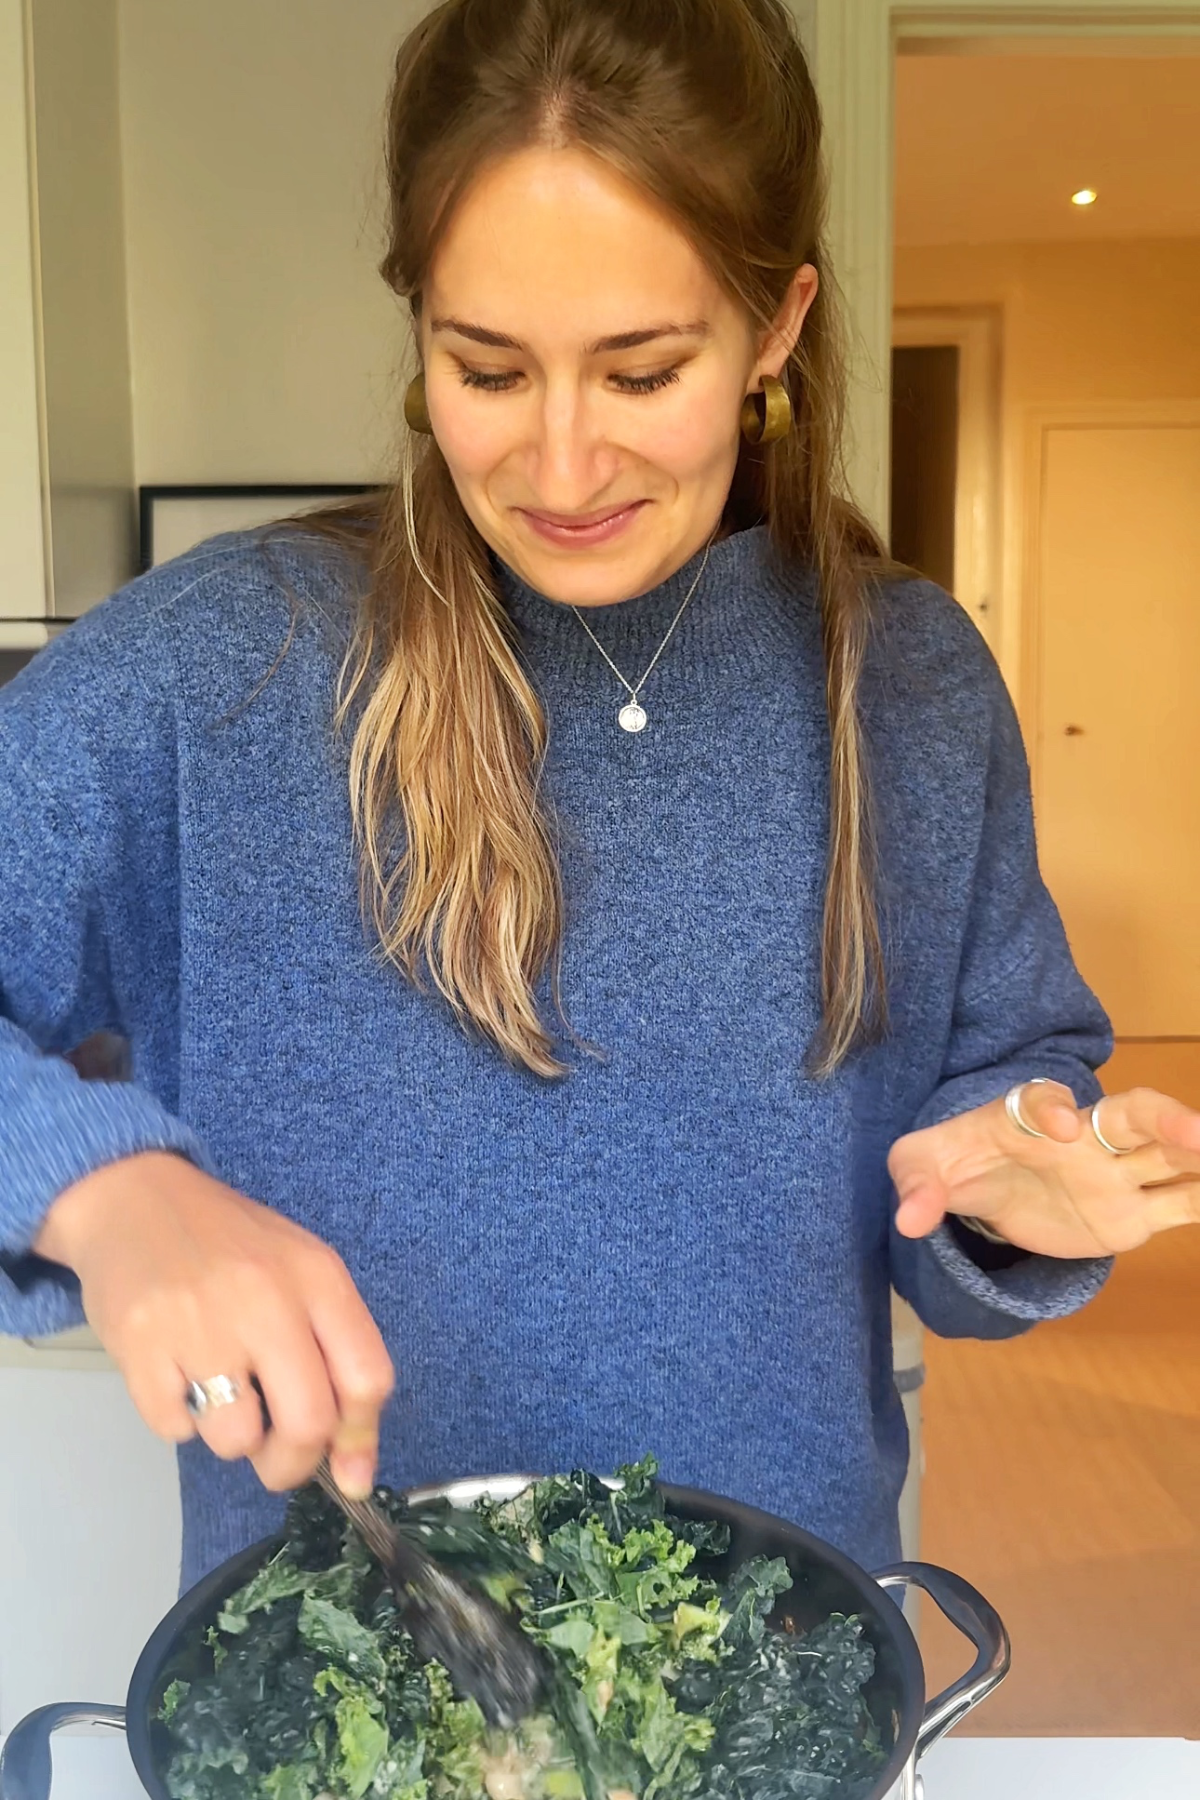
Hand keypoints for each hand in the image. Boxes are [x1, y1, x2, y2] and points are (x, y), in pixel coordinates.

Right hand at [33, 1152, 393, 1494]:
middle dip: (293, 1463)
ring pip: (237, 1439)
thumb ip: (336, 1357)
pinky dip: (177, 1417)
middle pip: (309, 1423)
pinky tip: (175, 1371)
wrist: (134, 1200)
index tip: (345, 1468)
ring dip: (230, 1437)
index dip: (360, 1438)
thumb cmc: (228, 1245)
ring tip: (217, 1391)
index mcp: (317, 1276)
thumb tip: (355, 1474)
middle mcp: (266, 1297)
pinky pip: (174, 1429)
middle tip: (275, 1458)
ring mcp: (201, 1322)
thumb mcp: (298, 1274)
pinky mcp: (141, 1345)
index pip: (368, 1378)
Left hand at [889, 1083, 1199, 1257]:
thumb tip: (909, 1220)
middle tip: (1196, 1130)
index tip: (1062, 1126)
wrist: (988, 1188)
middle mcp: (1083, 1135)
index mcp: (1026, 1116)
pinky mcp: (1132, 1214)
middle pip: (1131, 1115)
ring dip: (1199, 1154)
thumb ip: (916, 1185)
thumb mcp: (923, 1165)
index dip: (1052, 1109)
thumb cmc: (959, 1163)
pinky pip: (1180, 1204)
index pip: (1043, 1103)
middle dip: (1164, 1118)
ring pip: (1168, 1157)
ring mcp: (1114, 1173)